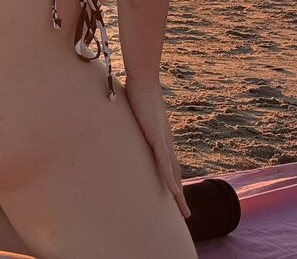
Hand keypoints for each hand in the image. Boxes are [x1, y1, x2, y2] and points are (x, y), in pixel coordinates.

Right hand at [124, 76, 189, 219]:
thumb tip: (112, 121)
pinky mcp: (158, 137)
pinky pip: (165, 163)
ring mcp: (163, 140)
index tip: (175, 197)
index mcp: (160, 138)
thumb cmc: (136, 91)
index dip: (172, 181)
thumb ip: (126, 121)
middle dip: (179, 194)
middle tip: (185, 215)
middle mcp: (165, 142)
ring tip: (183, 212)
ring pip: (173, 173)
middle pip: (174, 173)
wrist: (142, 80)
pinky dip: (169, 178)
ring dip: (178, 193)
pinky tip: (173, 192)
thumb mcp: (130, 113)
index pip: (168, 165)